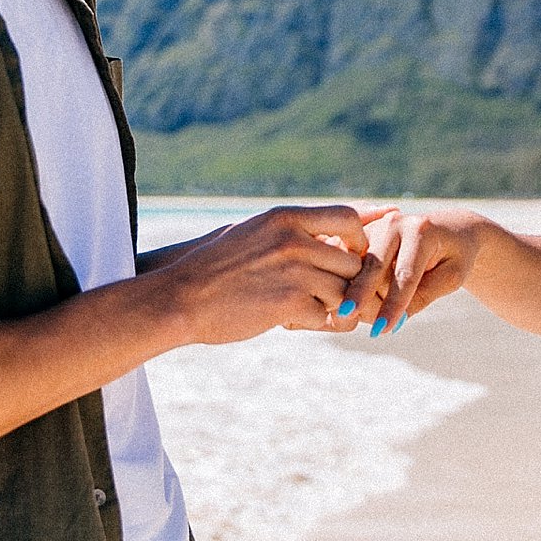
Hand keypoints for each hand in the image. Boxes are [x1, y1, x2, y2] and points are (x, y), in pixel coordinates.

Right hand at [157, 205, 370, 343]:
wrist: (181, 299)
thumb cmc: (216, 267)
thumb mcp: (254, 232)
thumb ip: (292, 229)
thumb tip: (336, 227)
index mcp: (285, 218)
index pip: (347, 218)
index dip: (359, 238)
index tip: (350, 254)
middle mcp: (293, 240)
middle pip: (352, 262)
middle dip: (346, 281)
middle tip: (326, 292)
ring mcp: (293, 272)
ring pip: (343, 292)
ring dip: (330, 305)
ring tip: (305, 308)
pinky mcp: (289, 304)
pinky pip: (324, 316)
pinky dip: (313, 322)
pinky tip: (288, 320)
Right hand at [347, 206, 483, 333]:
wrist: (452, 228)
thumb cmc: (455, 256)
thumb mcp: (451, 277)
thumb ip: (425, 295)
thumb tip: (396, 319)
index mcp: (421, 230)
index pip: (404, 275)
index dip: (393, 304)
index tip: (383, 329)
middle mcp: (394, 223)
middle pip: (373, 264)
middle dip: (361, 293)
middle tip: (348, 318)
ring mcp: (376, 225)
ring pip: (357, 260)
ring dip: (352, 287)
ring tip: (351, 315)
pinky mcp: (364, 232)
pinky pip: (349, 257)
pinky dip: (346, 277)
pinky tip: (344, 299)